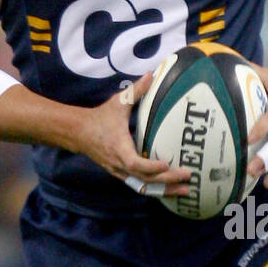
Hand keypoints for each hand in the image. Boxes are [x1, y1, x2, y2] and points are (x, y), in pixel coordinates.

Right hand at [74, 73, 190, 196]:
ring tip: (186, 192)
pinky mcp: (122, 175)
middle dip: (167, 181)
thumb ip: (136, 90)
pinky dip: (156, 191)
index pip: (134, 163)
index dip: (150, 166)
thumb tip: (152, 74)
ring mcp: (120, 172)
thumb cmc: (100, 117)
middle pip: (145, 179)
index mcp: (119, 148)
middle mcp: (120, 164)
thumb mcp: (118, 102)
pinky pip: (140, 187)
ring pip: (144, 188)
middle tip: (188, 177)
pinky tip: (172, 191)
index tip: (166, 164)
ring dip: (165, 191)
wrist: (79, 133)